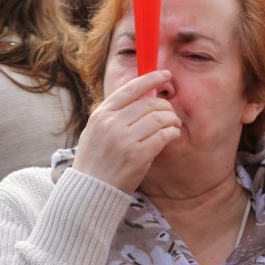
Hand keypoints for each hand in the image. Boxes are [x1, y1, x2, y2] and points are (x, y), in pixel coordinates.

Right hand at [73, 70, 181, 193]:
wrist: (90, 190)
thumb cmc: (95, 160)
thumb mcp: (95, 130)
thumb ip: (113, 114)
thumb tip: (141, 97)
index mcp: (101, 114)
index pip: (130, 88)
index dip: (151, 78)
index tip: (165, 74)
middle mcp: (112, 123)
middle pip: (149, 103)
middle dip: (165, 106)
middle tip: (171, 113)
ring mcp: (124, 139)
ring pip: (159, 118)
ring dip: (171, 119)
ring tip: (173, 125)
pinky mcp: (137, 155)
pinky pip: (163, 136)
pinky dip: (172, 133)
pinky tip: (172, 135)